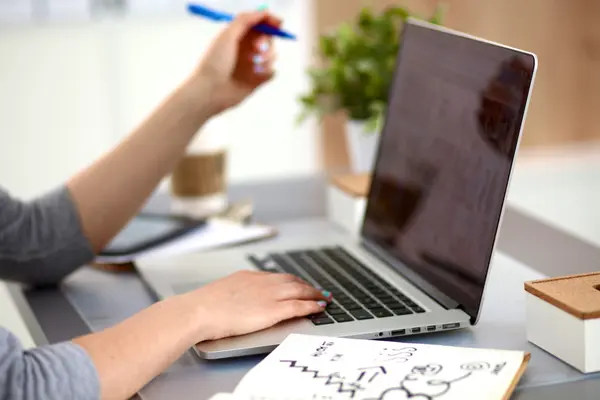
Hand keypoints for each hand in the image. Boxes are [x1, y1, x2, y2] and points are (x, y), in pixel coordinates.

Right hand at [189, 270, 331, 340]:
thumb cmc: (203, 307)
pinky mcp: (273, 310)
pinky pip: (299, 306)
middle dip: (307, 285)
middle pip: (292, 280)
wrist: (199, 311)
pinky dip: (311, 305)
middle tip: (317, 290)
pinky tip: (319, 307)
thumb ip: (233, 295)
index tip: (298, 284)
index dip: (291, 281)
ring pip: (299, 290)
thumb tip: (234, 302)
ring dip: (314, 294)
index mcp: (248, 277)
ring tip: (324, 298)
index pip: (276, 277)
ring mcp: (268, 295)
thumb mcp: (221, 294)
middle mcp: (262, 282)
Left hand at [192, 10, 280, 114]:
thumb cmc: (214, 62)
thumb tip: (265, 11)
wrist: (210, 91)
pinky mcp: (258, 80)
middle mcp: (246, 49)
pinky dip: (267, 71)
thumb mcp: (227, 35)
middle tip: (257, 48)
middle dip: (267, 41)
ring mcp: (253, 65)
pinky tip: (255, 75)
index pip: (259, 24)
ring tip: (254, 63)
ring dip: (268, 57)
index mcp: (238, 36)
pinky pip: (272, 72)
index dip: (270, 21)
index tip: (278, 23)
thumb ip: (245, 20)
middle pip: (269, 39)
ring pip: (273, 55)